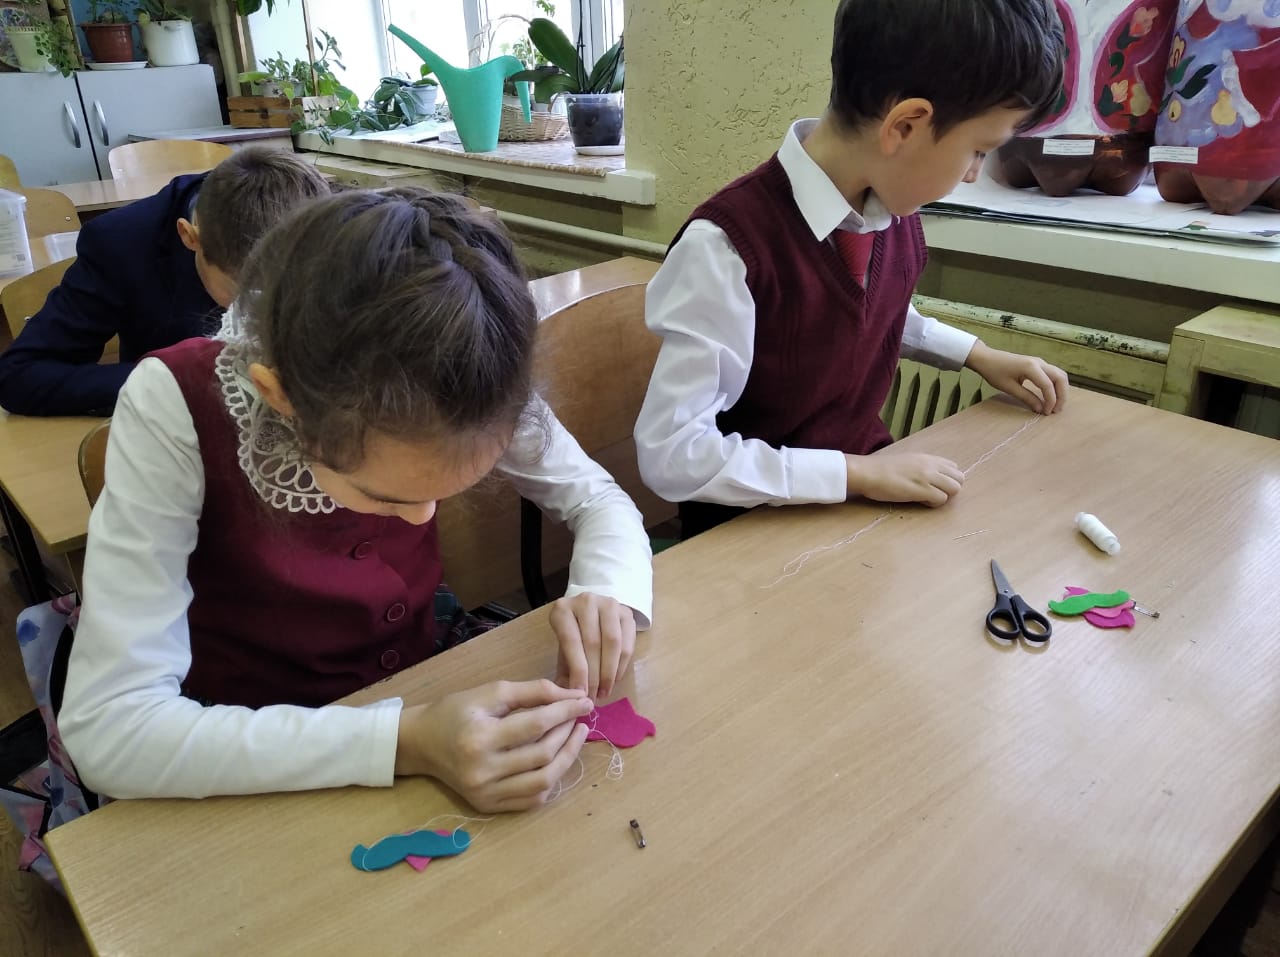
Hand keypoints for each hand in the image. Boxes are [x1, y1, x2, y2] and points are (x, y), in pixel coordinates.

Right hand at [395, 679, 591, 812]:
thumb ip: (533, 691)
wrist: (421, 743)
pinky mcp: (487, 807)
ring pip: (543, 782)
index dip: (566, 711)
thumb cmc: (455, 711)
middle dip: (568, 733)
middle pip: (543, 755)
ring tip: (575, 736)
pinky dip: (550, 780)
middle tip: (578, 716)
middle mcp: (482, 771)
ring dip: (566, 758)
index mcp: (480, 737)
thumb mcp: (491, 692)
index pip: (536, 725)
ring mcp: (485, 794)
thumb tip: (573, 696)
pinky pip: (531, 800)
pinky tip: (556, 760)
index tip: (585, 702)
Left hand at [551, 593, 636, 699]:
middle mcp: (586, 601)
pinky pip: (627, 643)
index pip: (571, 642)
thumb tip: (570, 698)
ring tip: (605, 692)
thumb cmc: (573, 633)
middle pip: (593, 643)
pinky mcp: (627, 612)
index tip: (580, 694)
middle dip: (594, 675)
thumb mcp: (563, 648)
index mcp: (563, 609)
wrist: (591, 609)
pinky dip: (621, 666)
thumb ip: (565, 670)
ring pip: (613, 642)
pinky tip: (614, 680)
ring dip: (609, 672)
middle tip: (593, 697)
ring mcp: (609, 604)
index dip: (578, 671)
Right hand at [846, 451, 963, 506]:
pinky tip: (920, 501)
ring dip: (943, 496)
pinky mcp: (921, 490)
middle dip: (950, 489)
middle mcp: (931, 465)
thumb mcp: (906, 461)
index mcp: (927, 458)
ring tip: (927, 498)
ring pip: (954, 489)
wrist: (867, 472)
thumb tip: (928, 478)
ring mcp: (927, 477)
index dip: (947, 478)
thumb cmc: (881, 468)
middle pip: (959, 479)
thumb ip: (921, 467)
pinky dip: (933, 503)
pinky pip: (941, 499)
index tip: (935, 484)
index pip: (954, 467)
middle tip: (934, 493)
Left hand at [964, 342, 1067, 413]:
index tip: (1047, 413)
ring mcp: (1039, 362)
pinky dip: (1056, 385)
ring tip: (1055, 405)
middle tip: (1056, 410)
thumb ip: (1026, 398)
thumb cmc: (994, 372)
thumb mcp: (1009, 388)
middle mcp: (1039, 362)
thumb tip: (1040, 409)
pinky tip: (1051, 396)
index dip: (1051, 401)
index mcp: (1031, 367)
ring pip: (1059, 374)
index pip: (1048, 385)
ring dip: (1061, 390)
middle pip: (1060, 378)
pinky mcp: (1038, 364)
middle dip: (1062, 395)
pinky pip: (1053, 374)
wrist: (986, 358)